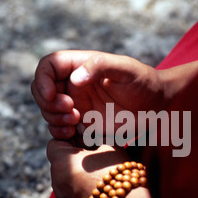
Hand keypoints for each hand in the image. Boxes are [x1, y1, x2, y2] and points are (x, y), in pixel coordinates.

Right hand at [31, 51, 164, 139]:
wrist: (156, 106)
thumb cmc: (144, 82)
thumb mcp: (125, 68)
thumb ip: (100, 66)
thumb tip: (74, 79)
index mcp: (80, 65)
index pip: (48, 66)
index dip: (42, 80)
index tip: (51, 95)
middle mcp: (74, 83)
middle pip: (42, 90)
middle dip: (48, 103)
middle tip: (71, 111)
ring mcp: (76, 104)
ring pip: (48, 110)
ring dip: (53, 118)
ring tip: (74, 122)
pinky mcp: (82, 122)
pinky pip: (59, 127)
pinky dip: (59, 131)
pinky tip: (73, 132)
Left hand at [46, 139, 128, 197]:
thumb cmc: (118, 172)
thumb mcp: (109, 146)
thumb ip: (97, 138)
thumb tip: (93, 133)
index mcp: (61, 161)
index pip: (55, 144)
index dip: (70, 140)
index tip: (84, 140)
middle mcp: (57, 180)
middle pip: (61, 163)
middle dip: (75, 158)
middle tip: (95, 156)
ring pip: (67, 180)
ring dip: (78, 174)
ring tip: (99, 174)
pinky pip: (73, 195)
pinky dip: (82, 190)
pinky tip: (98, 188)